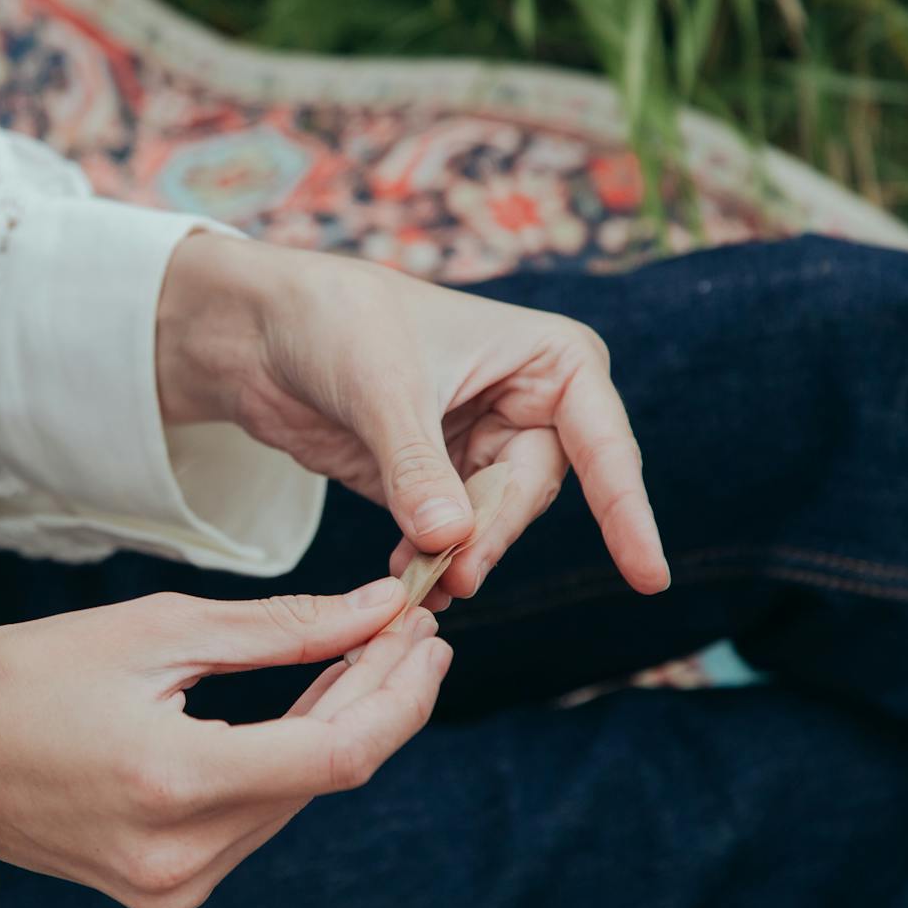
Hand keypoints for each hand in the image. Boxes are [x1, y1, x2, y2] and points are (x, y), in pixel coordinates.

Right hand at [0, 579, 447, 907]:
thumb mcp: (150, 630)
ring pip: (298, 799)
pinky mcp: (167, 890)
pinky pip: (257, 819)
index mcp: (171, 781)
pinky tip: (308, 704)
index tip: (425, 629)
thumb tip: (375, 612)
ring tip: (368, 651)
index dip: (399, 691)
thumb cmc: (20, 679)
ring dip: (343, 725)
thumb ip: (277, 630)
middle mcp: (180, 854)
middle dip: (382, 696)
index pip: (338, 753)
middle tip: (408, 626)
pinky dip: (291, 759)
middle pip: (327, 776)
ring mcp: (173, 884)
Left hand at [157, 233, 670, 604]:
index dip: (627, 513)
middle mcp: (530, 406)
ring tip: (418, 585)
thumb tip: (453, 541)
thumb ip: (419, 470)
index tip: (648, 576)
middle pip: (532, 496)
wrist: (260, 328)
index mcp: (552, 360)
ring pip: (492, 525)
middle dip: (493, 538)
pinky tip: (406, 580)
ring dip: (457, 558)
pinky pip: (450, 536)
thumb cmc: (336, 321)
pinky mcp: (434, 482)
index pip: (603, 447)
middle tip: (452, 575)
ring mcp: (481, 447)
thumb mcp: (383, 390)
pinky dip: (430, 561)